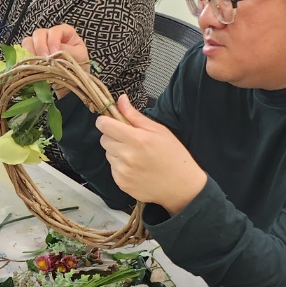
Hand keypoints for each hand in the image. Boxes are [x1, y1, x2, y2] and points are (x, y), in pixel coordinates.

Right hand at [22, 24, 90, 66]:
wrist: (72, 78)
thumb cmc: (78, 64)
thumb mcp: (78, 56)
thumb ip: (67, 51)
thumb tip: (53, 52)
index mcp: (63, 32)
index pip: (55, 30)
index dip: (53, 41)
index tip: (55, 52)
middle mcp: (49, 35)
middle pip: (38, 34)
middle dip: (40, 47)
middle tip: (44, 60)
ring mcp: (38, 44)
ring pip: (28, 42)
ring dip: (31, 53)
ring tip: (38, 64)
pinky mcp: (31, 54)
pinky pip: (23, 53)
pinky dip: (26, 60)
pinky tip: (32, 67)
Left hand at [96, 95, 206, 214]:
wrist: (182, 186)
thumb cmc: (173, 155)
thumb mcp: (159, 130)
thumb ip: (135, 116)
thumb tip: (120, 100)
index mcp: (136, 139)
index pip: (104, 125)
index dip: (105, 121)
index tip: (111, 122)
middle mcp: (126, 156)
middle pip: (104, 139)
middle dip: (113, 136)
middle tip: (131, 140)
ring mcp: (122, 171)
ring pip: (108, 154)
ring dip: (117, 152)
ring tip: (136, 155)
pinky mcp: (121, 183)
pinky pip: (112, 168)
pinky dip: (120, 166)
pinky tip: (136, 168)